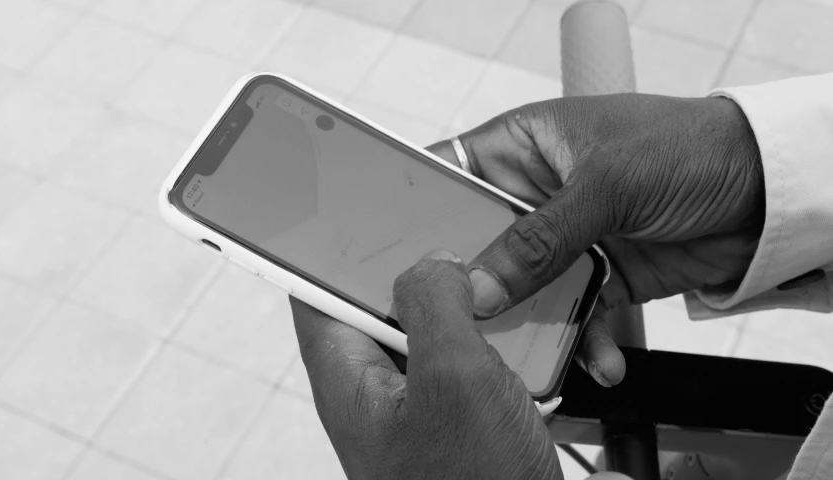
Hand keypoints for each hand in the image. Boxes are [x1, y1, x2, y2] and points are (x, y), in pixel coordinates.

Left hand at [291, 249, 561, 479]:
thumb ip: (434, 305)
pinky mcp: (462, 423)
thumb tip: (433, 264)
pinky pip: (476, 366)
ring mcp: (421, 408)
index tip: (350, 200)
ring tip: (509, 291)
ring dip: (476, 313)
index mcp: (350, 378)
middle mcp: (378, 391)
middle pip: (383, 305)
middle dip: (424, 271)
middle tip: (458, 233)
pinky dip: (504, 350)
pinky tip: (538, 347)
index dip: (327, 244)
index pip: (313, 291)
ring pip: (439, 333)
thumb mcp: (454, 381)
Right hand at [427, 93, 763, 386]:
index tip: (404, 259)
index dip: (422, 214)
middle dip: (477, 285)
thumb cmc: (686, 148)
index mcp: (523, 146)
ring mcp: (565, 237)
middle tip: (466, 318)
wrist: (767, 190)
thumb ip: (539, 238)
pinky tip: (599, 356)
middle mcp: (536, 192)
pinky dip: (583, 339)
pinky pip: (572, 312)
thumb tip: (479, 285)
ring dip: (533, 323)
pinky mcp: (598, 274)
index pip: (451, 175)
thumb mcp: (606, 184)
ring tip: (537, 352)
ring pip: (524, 289)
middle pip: (480, 244)